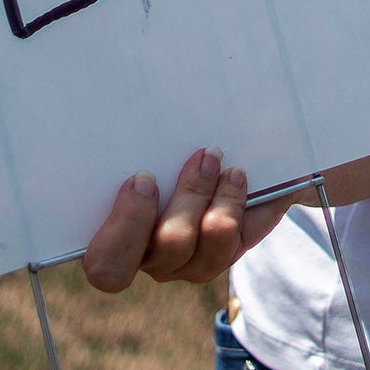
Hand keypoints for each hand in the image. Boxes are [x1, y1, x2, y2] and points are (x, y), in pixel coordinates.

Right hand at [80, 148, 293, 291]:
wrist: (189, 167)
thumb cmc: (139, 157)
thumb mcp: (122, 151)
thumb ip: (116, 145)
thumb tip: (103, 104)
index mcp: (114, 241)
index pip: (106, 265)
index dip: (126, 225)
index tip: (142, 177)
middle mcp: (151, 260)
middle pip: (169, 248)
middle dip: (188, 201)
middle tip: (202, 159)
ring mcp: (189, 263)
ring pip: (210, 251)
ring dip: (226, 203)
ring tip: (233, 169)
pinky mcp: (223, 255)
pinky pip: (243, 241)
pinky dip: (257, 211)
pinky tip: (265, 183)